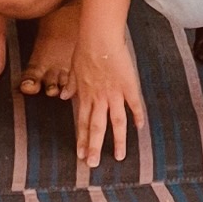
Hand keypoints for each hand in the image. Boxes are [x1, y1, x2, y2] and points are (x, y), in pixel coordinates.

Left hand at [71, 28, 144, 167]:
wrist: (98, 37)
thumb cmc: (84, 49)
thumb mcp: (73, 69)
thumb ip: (70, 85)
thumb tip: (62, 96)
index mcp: (85, 95)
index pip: (83, 122)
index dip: (82, 139)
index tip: (81, 155)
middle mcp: (99, 98)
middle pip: (97, 127)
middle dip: (94, 147)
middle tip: (93, 165)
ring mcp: (114, 93)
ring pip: (116, 122)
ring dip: (117, 140)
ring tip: (119, 156)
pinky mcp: (128, 85)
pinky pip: (133, 104)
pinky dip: (137, 116)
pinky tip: (140, 128)